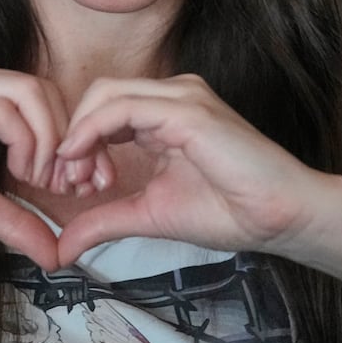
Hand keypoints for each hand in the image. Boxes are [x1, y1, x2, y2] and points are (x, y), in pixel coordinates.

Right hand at [0, 58, 99, 269]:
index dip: (70, 141)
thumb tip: (56, 254)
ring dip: (50, 142)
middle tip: (68, 188)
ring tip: (40, 183)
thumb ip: (16, 221)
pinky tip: (20, 174)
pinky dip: (26, 142)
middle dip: (69, 141)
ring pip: (32, 93)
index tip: (75, 188)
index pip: (45, 98)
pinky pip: (4, 110)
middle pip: (47, 90)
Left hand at [54, 75, 328, 264]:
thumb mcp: (148, 215)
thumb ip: (104, 221)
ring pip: (105, 94)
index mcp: (165, 113)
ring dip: (78, 135)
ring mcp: (182, 97)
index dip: (76, 142)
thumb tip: (61, 248)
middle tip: (65, 183)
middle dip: (71, 135)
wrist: (280, 217)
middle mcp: (172, 95)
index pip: (102, 108)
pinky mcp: (187, 110)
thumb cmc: (229, 211)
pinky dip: (92, 131)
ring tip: (75, 179)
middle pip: (98, 94)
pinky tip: (83, 161)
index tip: (68, 188)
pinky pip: (123, 107)